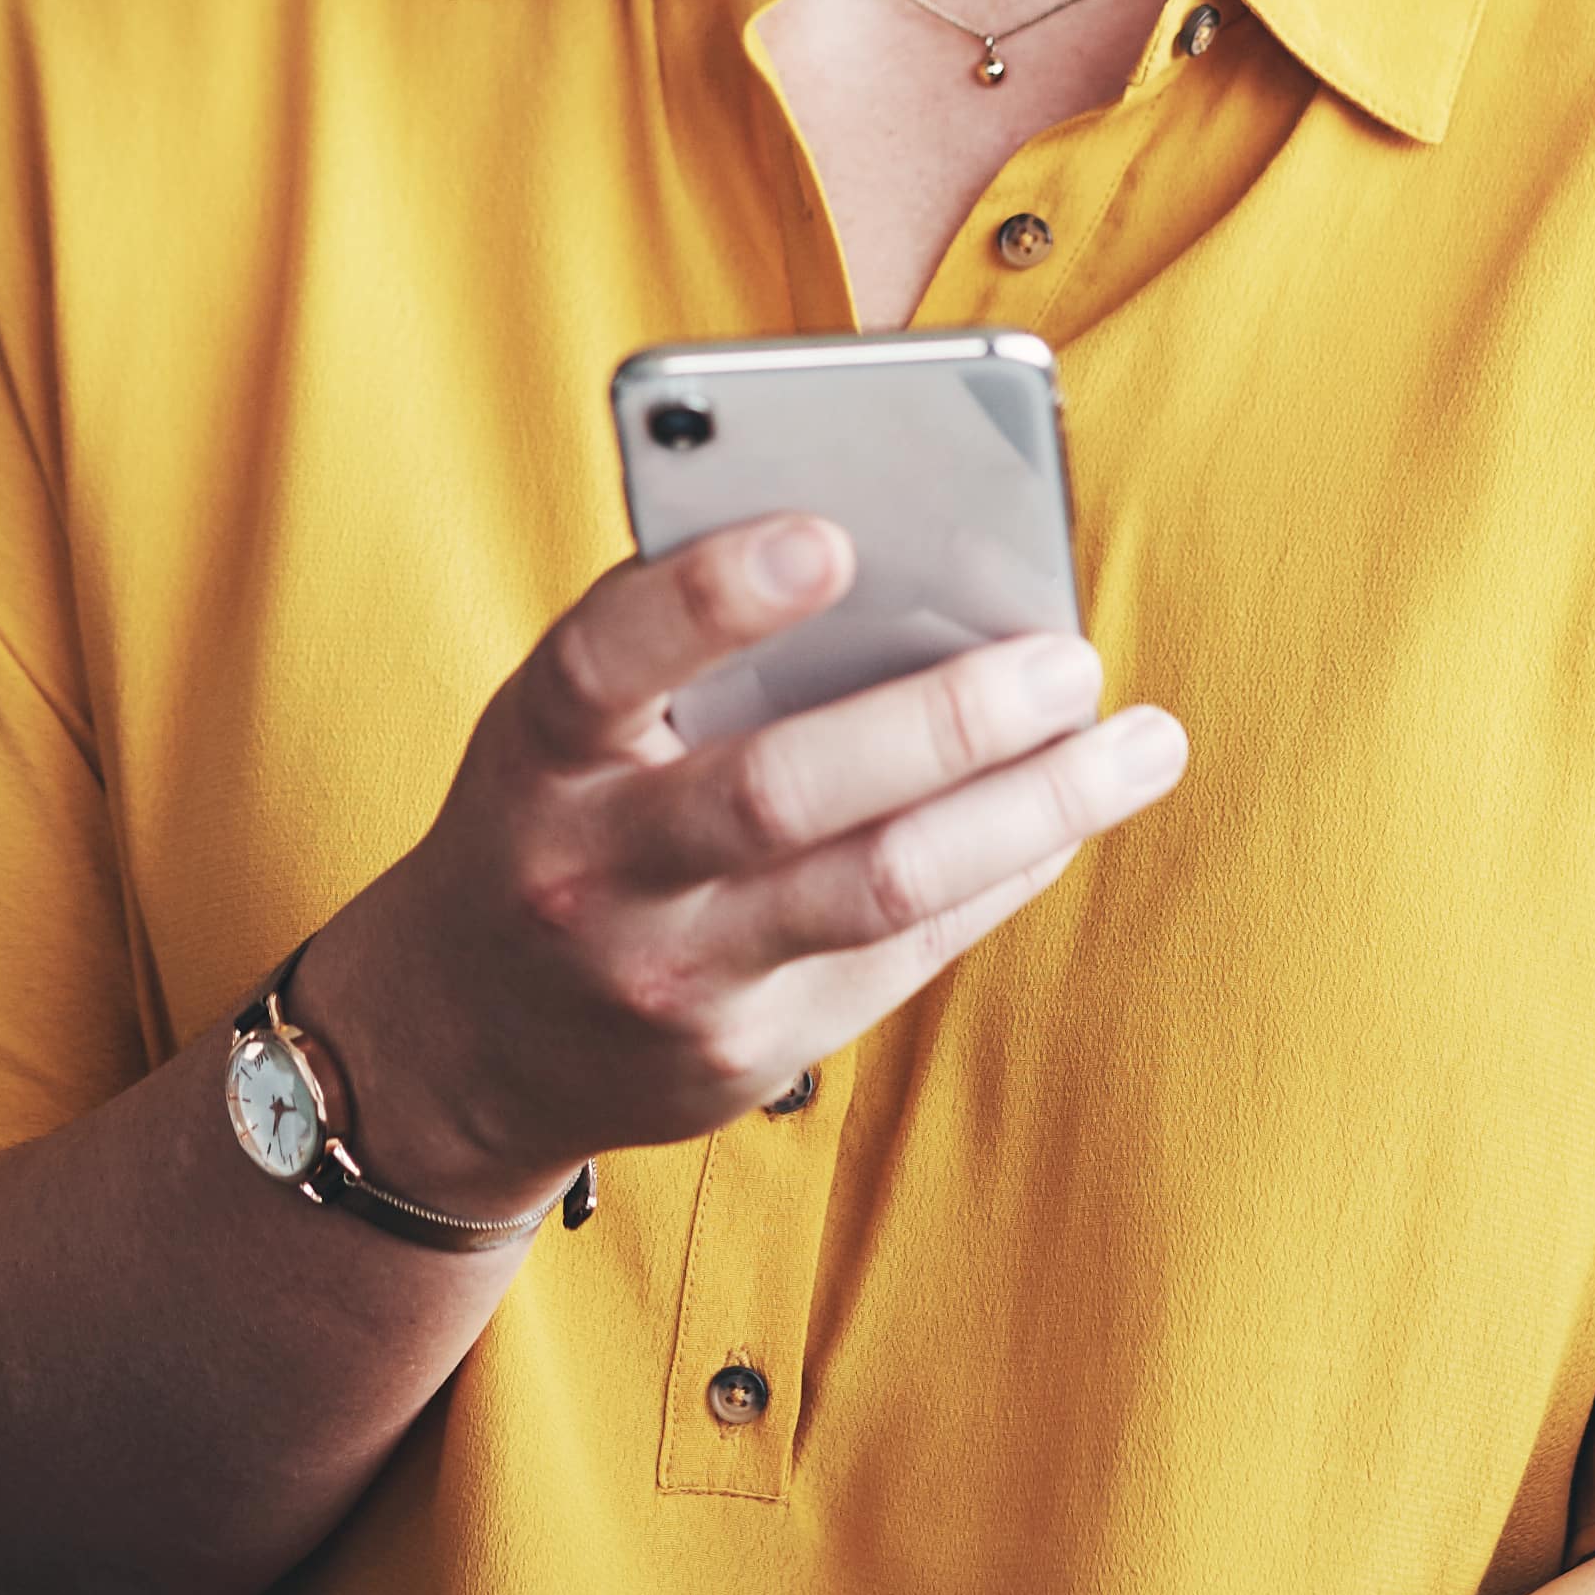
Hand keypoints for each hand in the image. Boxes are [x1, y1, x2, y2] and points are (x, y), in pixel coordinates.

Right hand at [299, 519, 1183, 1223]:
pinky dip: (1004, 873)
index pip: (607, 659)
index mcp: (536, 752)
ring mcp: (668, 976)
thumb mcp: (558, 729)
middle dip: (944, 719)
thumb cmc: (547, 821)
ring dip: (1031, 810)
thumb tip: (902, 566)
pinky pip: (904, 956)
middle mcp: (591, 870)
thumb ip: (680, 654)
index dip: (712, 598)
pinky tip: (1070, 815)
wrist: (455, 1043)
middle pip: (780, 792)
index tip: (831, 539)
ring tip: (1138, 744)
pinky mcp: (742, 1056)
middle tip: (1066, 659)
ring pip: (877, 890)